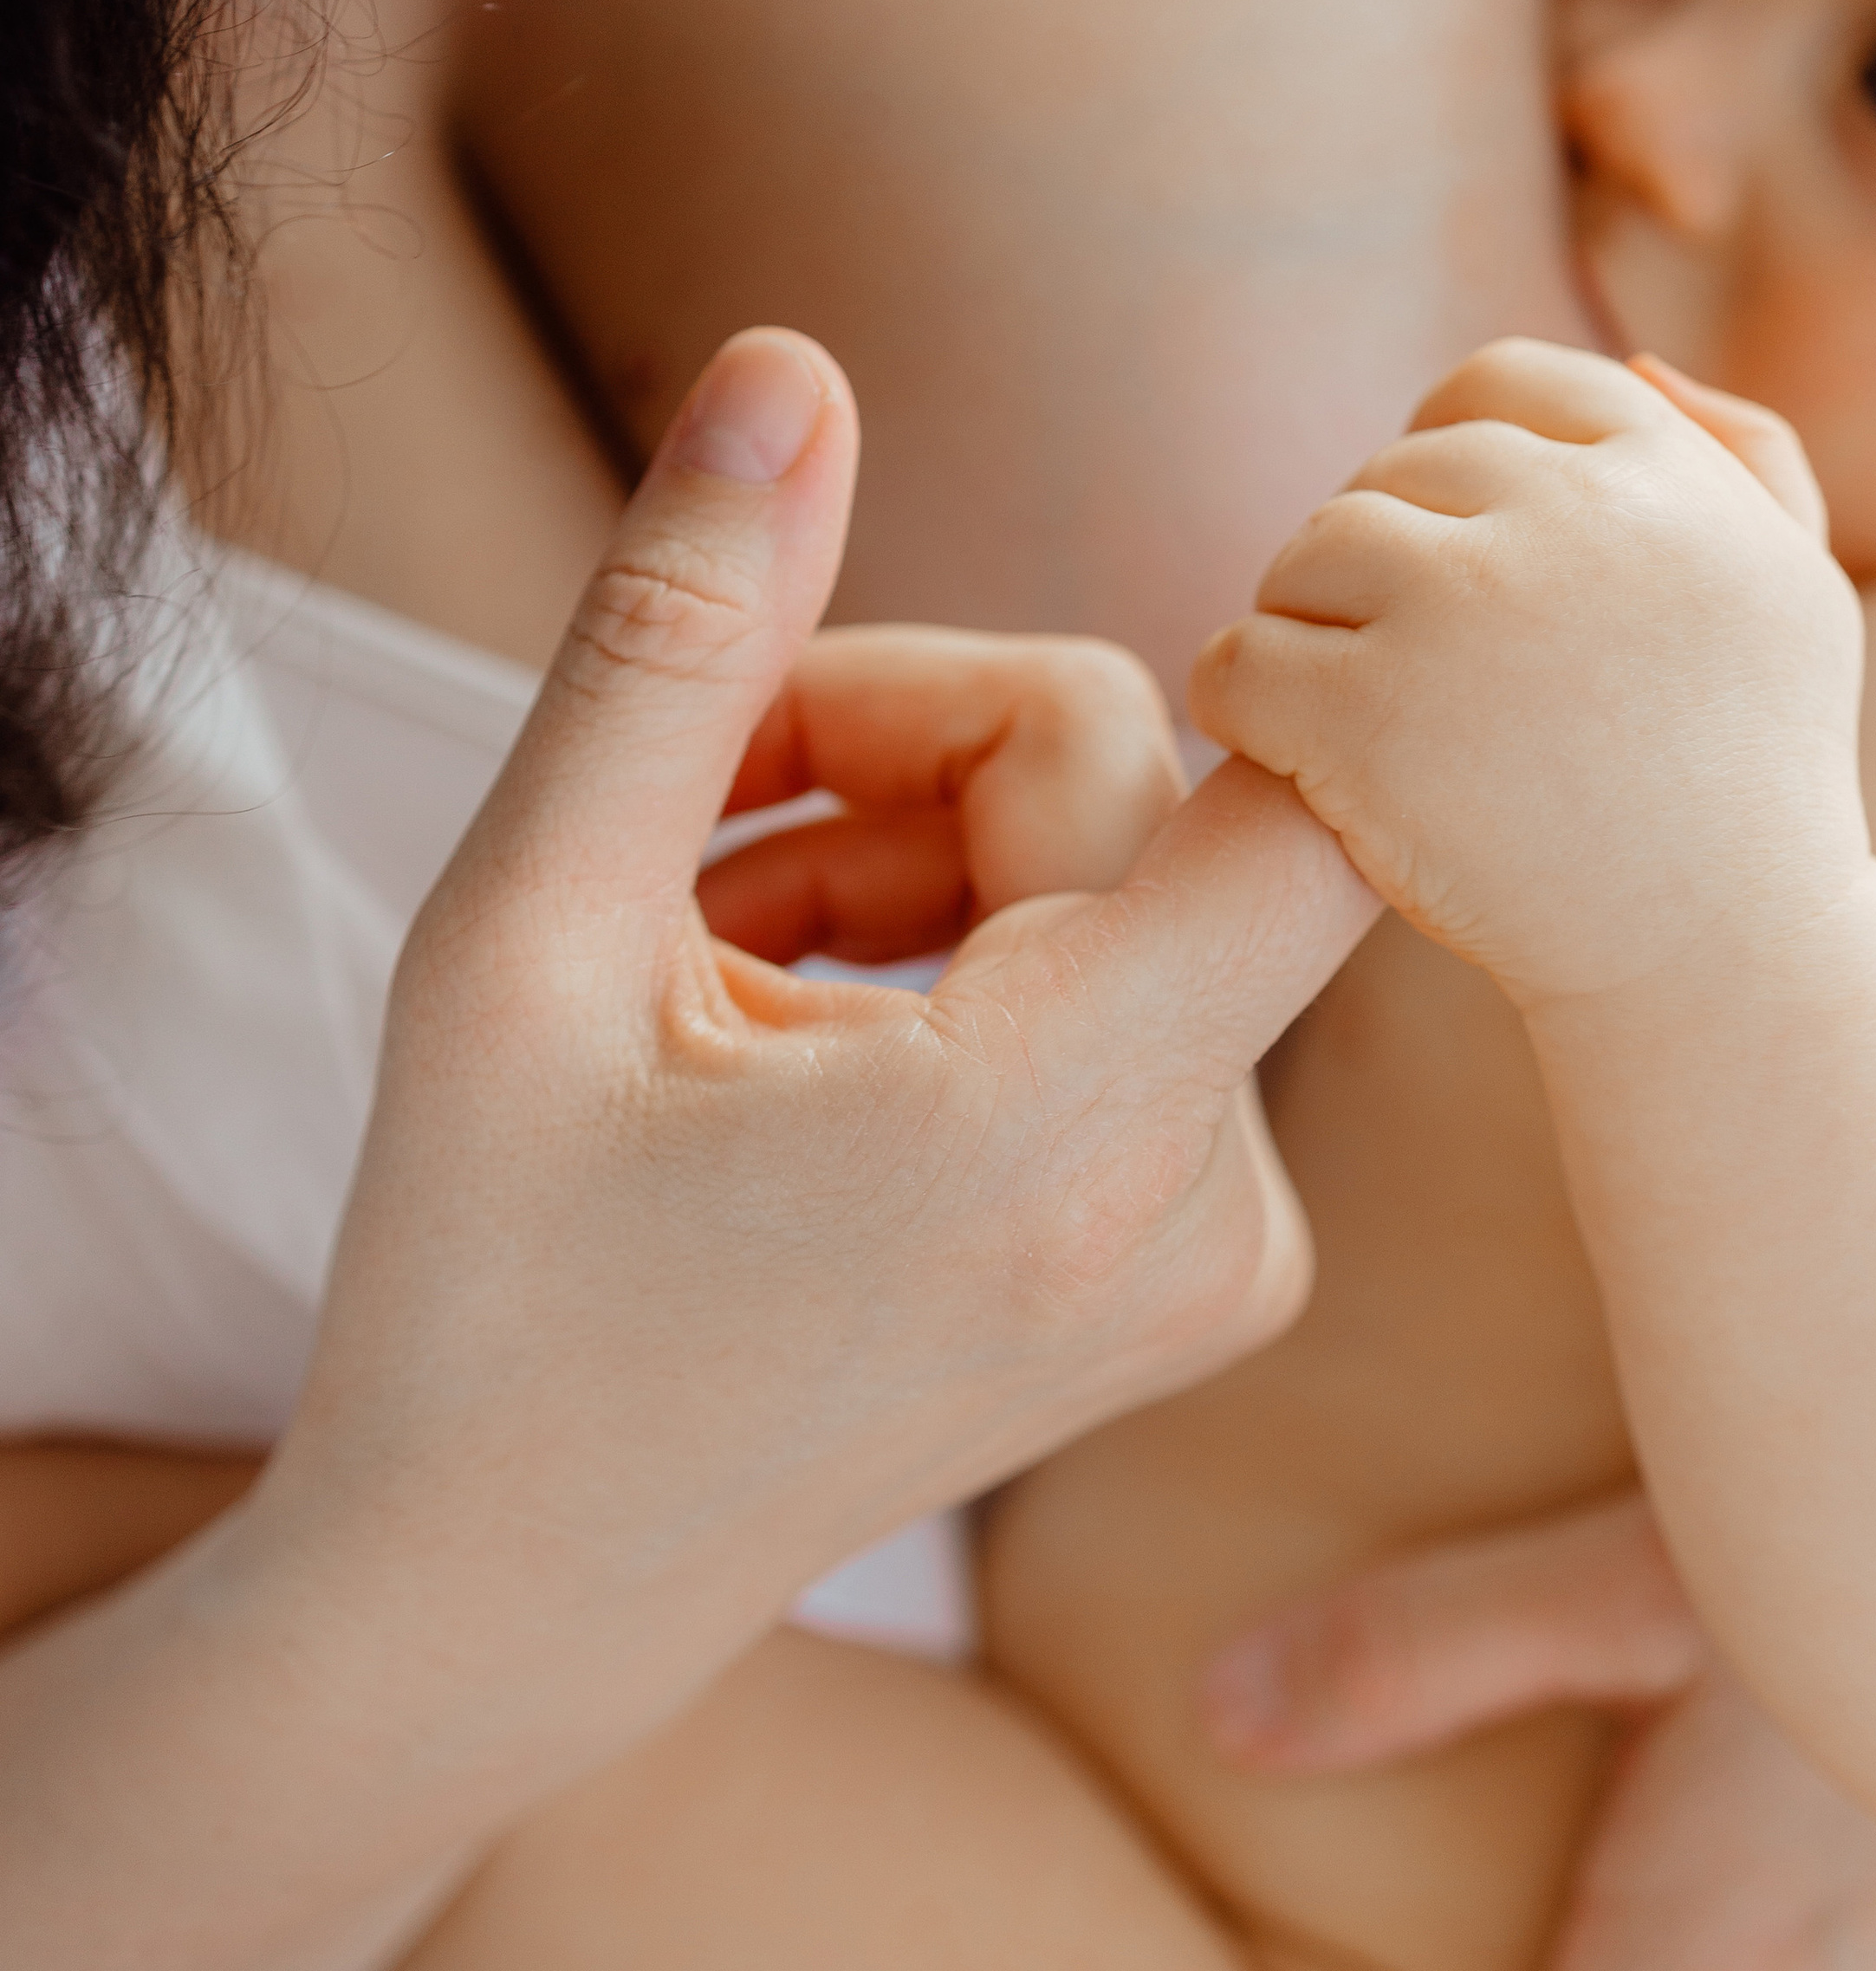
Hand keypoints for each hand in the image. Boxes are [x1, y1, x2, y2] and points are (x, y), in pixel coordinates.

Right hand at [268, 329, 1379, 1762]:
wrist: (507, 1600)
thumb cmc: (482, 1282)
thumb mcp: (527, 935)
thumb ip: (674, 641)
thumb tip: (790, 370)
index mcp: (1060, 1125)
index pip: (1297, 791)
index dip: (1196, 649)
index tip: (978, 641)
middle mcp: (1198, 1204)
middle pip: (1125, 783)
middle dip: (895, 744)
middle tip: (685, 808)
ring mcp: (1215, 1254)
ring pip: (1119, 877)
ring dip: (911, 852)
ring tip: (708, 946)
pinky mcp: (1199, 1271)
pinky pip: (1135, 990)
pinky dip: (970, 957)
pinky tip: (794, 1029)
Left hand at [1190, 338, 1865, 1005]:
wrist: (1722, 962)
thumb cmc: (1761, 790)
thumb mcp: (1804, 598)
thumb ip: (1745, 461)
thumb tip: (1640, 368)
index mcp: (1664, 475)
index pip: (1499, 384)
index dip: (1450, 452)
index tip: (1449, 546)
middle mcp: (1566, 518)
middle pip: (1393, 473)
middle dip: (1381, 554)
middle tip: (1394, 655)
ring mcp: (1458, 609)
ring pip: (1306, 551)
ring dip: (1305, 620)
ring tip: (1343, 704)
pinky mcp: (1365, 715)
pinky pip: (1238, 659)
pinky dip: (1241, 701)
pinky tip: (1287, 754)